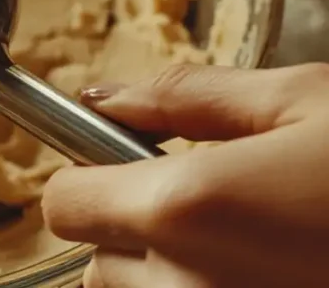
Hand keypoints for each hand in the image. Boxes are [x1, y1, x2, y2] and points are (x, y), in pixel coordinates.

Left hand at [42, 63, 328, 287]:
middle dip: (132, 224)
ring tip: (247, 231)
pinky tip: (272, 265)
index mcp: (186, 210)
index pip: (63, 203)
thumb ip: (188, 99)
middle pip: (99, 261)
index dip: (85, 172)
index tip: (122, 153)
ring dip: (170, 268)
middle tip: (208, 193)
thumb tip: (108, 98)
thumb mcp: (302, 102)